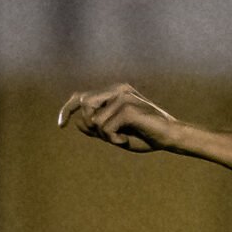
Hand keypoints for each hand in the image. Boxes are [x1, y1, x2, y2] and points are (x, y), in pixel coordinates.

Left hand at [57, 83, 182, 152]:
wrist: (171, 138)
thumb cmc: (146, 136)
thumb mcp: (116, 133)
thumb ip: (97, 127)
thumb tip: (77, 122)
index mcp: (114, 92)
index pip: (81, 96)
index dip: (67, 109)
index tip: (61, 125)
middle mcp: (117, 90)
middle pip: (84, 105)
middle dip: (90, 125)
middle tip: (109, 138)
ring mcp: (122, 97)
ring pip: (93, 120)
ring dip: (104, 136)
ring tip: (121, 140)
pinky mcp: (127, 108)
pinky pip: (105, 127)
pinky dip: (113, 139)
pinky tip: (125, 141)